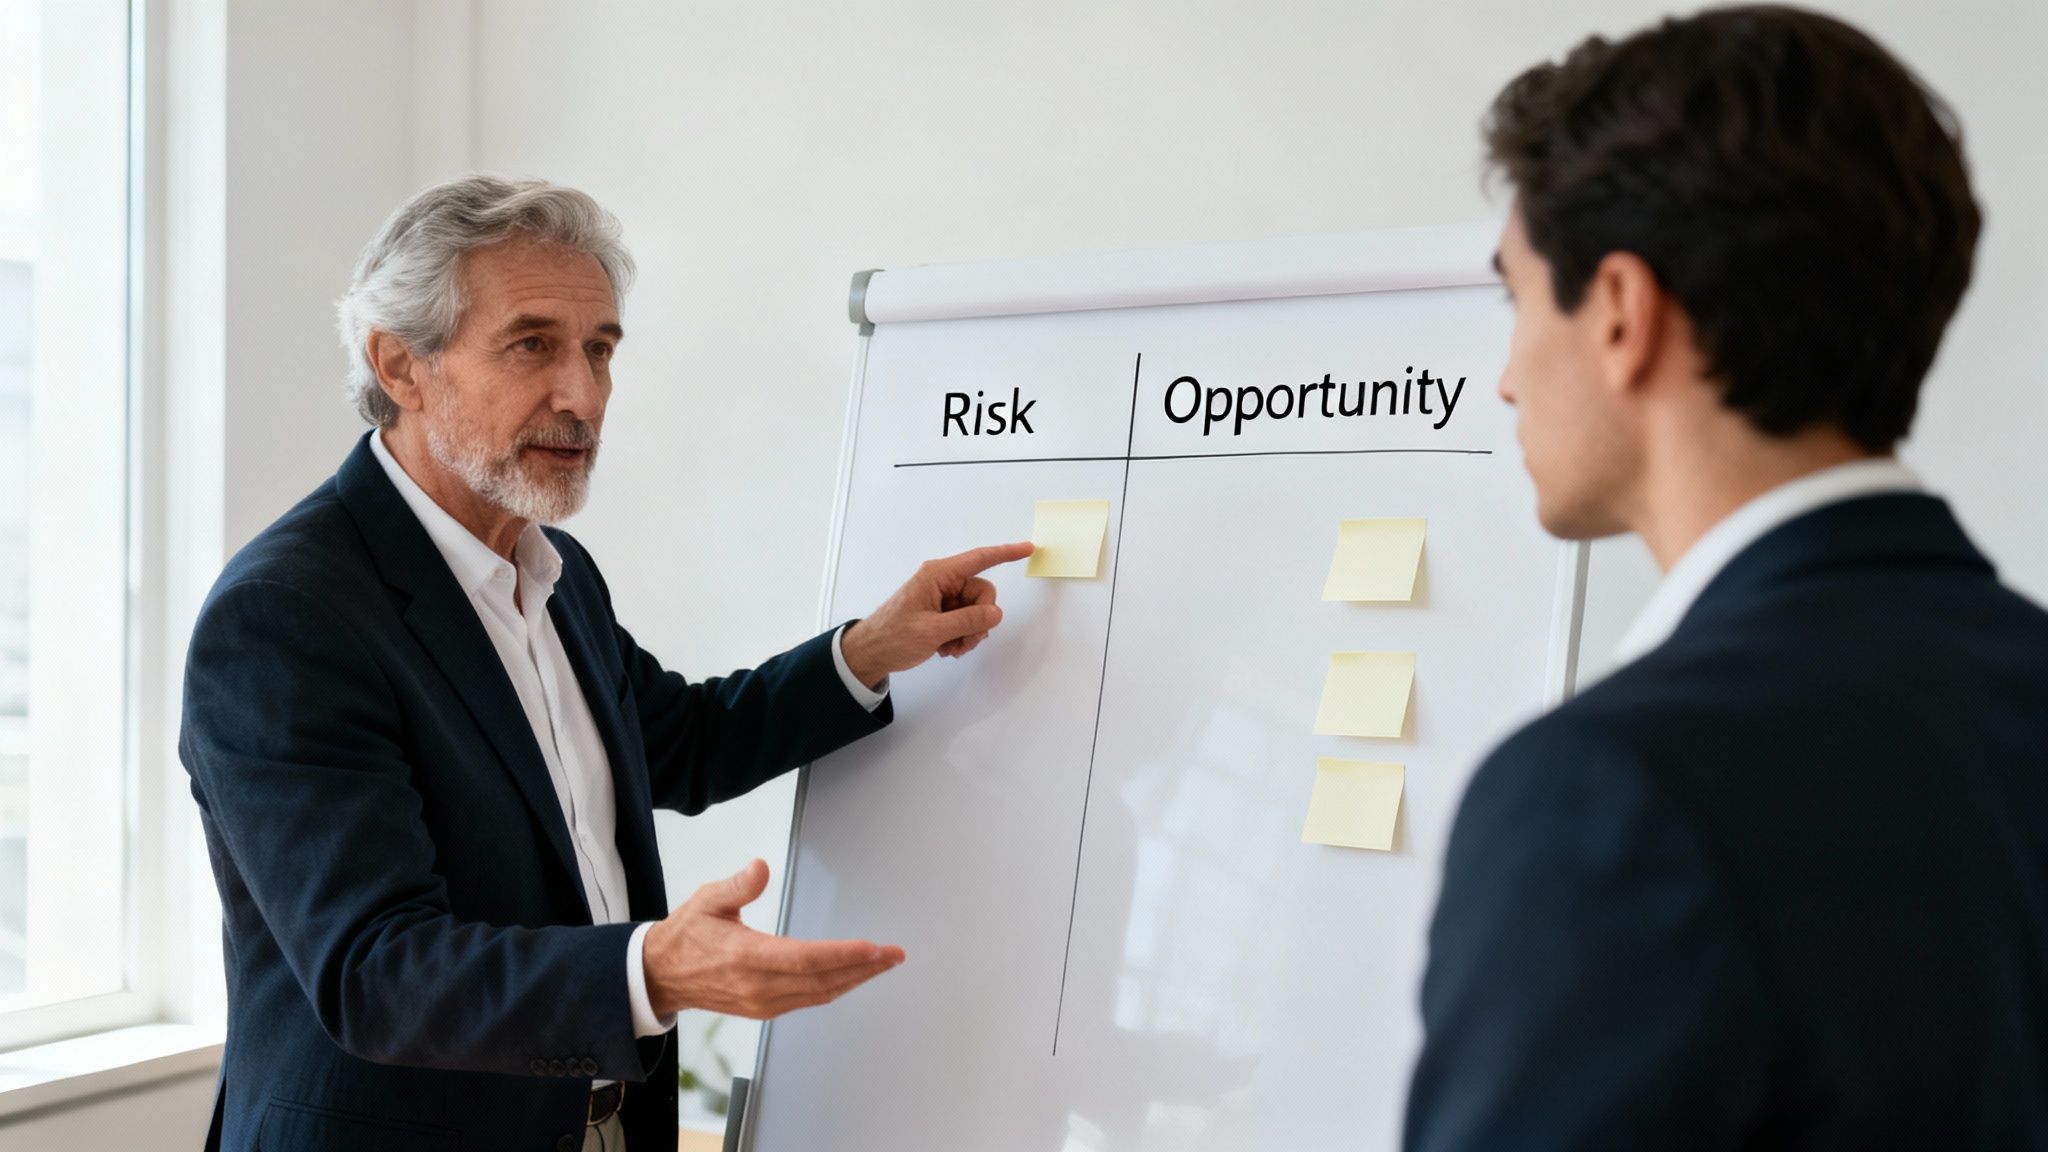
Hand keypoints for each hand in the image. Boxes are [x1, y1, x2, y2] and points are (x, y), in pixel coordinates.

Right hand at [642, 859, 904, 1019]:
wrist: (661, 975)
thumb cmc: (686, 935)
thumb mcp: (706, 900)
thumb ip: (736, 885)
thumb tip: (760, 866)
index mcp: (745, 957)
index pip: (804, 959)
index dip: (842, 955)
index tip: (872, 948)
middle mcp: (758, 986)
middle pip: (822, 980)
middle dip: (863, 968)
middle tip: (894, 955)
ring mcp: (763, 1002)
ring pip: (820, 994)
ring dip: (855, 979)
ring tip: (883, 964)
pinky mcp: (765, 1008)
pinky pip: (809, 1000)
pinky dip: (836, 987)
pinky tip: (853, 976)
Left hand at [840, 541, 1035, 687]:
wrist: (870, 654)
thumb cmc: (892, 637)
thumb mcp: (931, 631)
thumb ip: (966, 621)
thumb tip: (995, 613)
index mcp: (937, 575)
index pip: (979, 559)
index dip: (1005, 553)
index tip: (1028, 548)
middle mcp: (942, 582)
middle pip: (982, 594)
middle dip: (979, 620)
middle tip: (962, 641)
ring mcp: (943, 598)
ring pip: (977, 611)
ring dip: (969, 633)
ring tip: (949, 647)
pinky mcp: (942, 613)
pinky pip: (967, 621)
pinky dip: (962, 636)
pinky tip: (945, 648)